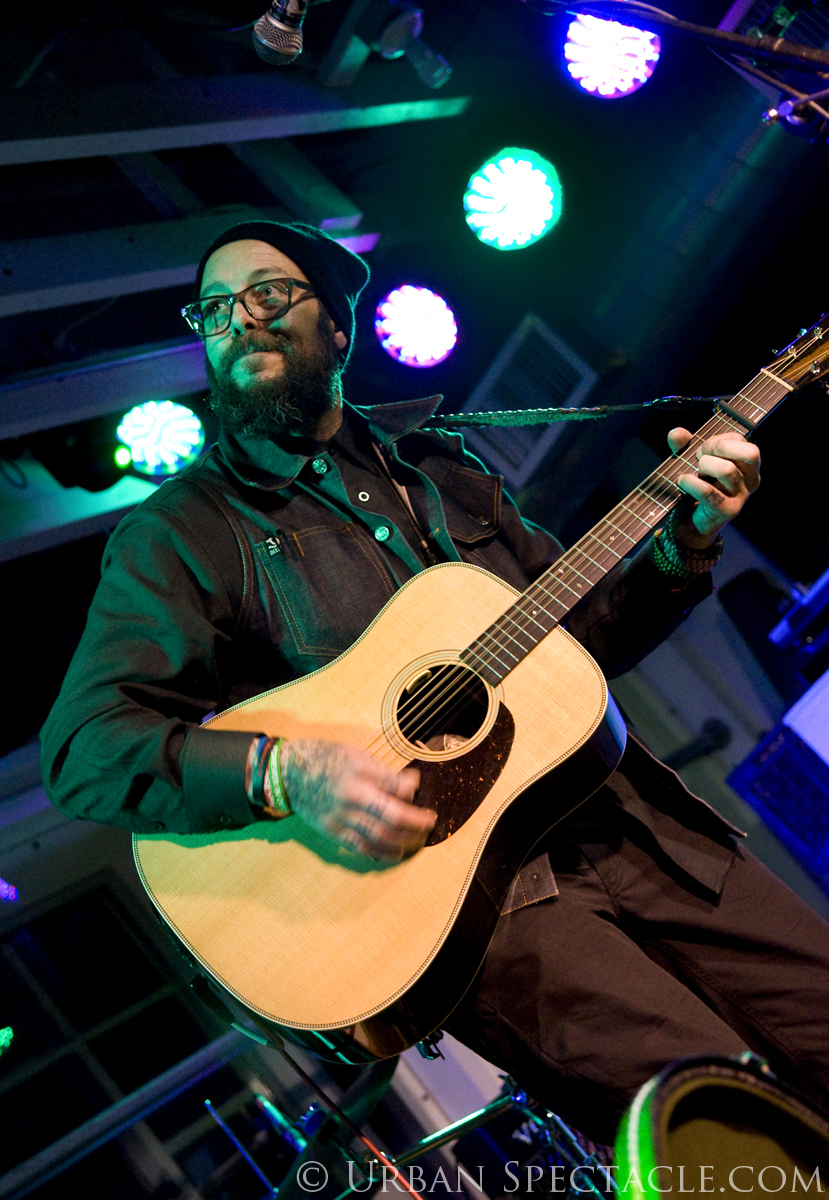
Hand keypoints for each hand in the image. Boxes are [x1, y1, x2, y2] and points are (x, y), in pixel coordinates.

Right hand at [277, 739, 434, 861]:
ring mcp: (341, 817)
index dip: (413, 788)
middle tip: (430, 822)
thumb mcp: (355, 753)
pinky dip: (381, 852)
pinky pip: (360, 846)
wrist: (287, 773)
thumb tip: (407, 785)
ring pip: (380, 836)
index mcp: (359, 773)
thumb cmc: (323, 757)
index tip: (418, 785)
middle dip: (417, 823)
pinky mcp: (332, 831)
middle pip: (393, 817)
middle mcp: (352, 797)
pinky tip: (395, 852)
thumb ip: (381, 771)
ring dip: (404, 841)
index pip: (397, 786)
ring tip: (418, 840)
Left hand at [667, 427, 760, 548]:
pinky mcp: (728, 511)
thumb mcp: (689, 460)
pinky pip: (710, 492)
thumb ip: (683, 444)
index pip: (741, 440)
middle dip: (719, 448)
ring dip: (704, 466)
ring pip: (727, 470)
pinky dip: (691, 483)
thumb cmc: (696, 485)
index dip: (718, 439)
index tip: (703, 451)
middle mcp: (751, 480)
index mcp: (748, 465)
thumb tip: (676, 433)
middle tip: (701, 458)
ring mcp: (741, 496)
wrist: (691, 522)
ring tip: (694, 473)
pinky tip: (683, 481)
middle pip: (750, 453)